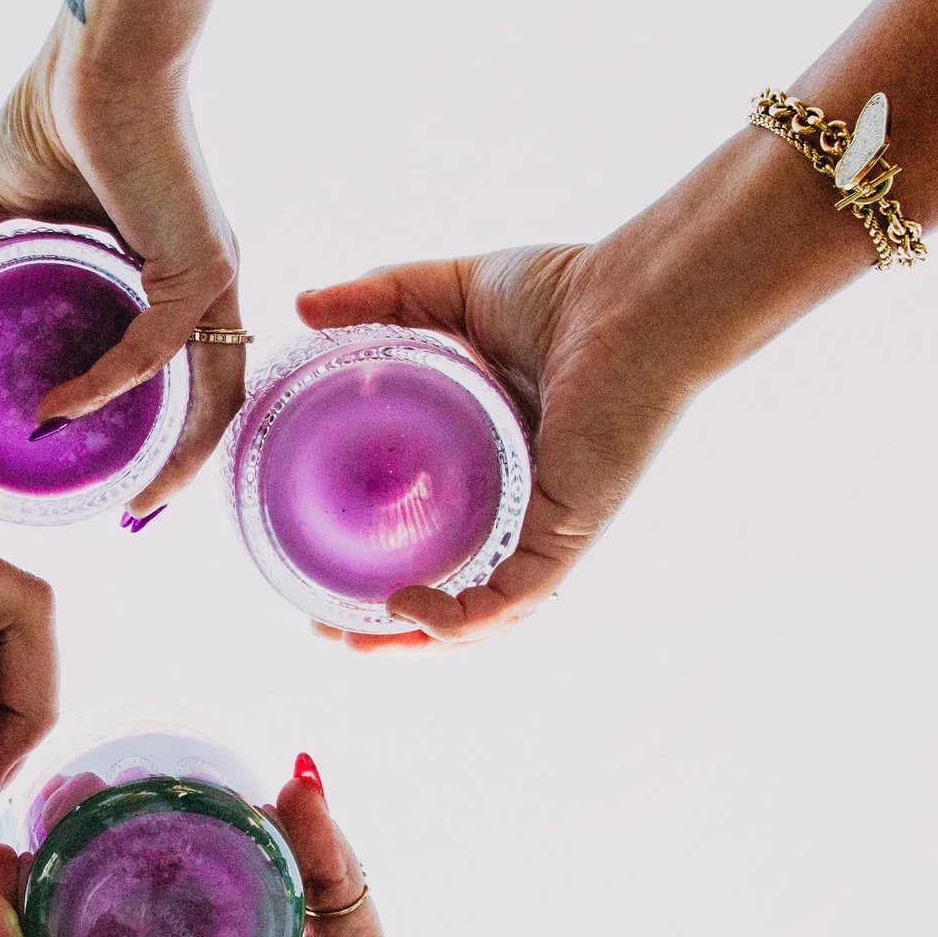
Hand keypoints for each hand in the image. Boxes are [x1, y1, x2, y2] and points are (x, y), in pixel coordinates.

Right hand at [0, 25, 244, 517]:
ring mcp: (210, 273)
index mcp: (170, 269)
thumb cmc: (55, 108)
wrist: (95, 52)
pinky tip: (59, 409)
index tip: (120, 474)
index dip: (158, 424)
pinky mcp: (199, 261)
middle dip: (181, 464)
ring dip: (175, 454)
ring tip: (131, 502)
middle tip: (134, 515)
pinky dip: (109, 386)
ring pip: (211, 391)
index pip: (184, 367)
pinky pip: (155, 348)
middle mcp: (204, 279)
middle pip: (213, 397)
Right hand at [295, 243, 707, 648]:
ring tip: (353, 642)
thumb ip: (374, 300)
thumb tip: (299, 305)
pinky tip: (404, 609)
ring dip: (414, 644)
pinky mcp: (565, 534)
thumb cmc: (568, 292)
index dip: (379, 557)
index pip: (436, 531)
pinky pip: (508, 600)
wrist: (638, 298)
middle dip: (388, 626)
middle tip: (325, 625)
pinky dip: (455, 619)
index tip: (315, 565)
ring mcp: (544, 527)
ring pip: (480, 616)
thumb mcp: (446, 295)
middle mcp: (521, 506)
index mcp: (496, 463)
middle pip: (453, 589)